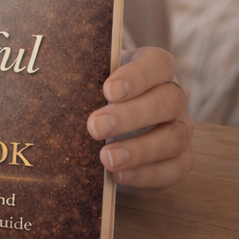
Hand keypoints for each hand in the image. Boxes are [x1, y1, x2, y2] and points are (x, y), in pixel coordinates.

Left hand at [87, 46, 194, 188]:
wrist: (104, 128)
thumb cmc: (94, 96)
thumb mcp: (89, 82)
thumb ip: (83, 79)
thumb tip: (57, 82)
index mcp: (153, 68)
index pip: (159, 63)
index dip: (137, 76)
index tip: (108, 91)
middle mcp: (174, 95)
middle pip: (170, 100)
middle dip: (132, 116)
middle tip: (96, 128)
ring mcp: (181, 127)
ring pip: (175, 137)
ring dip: (140, 150)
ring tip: (107, 158)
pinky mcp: (180, 158)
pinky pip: (176, 168)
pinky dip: (147, 174)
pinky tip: (120, 175)